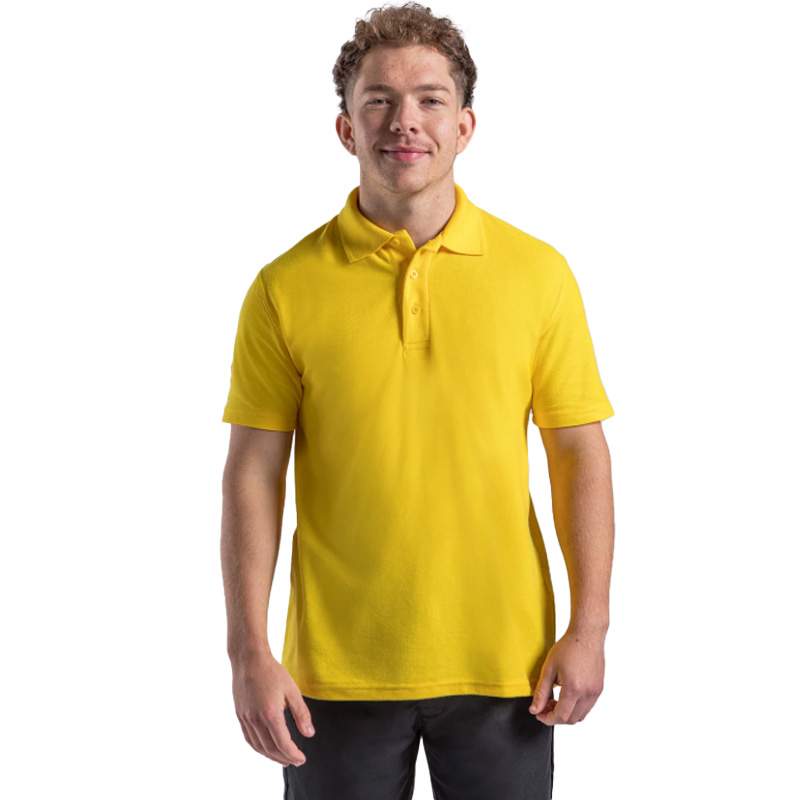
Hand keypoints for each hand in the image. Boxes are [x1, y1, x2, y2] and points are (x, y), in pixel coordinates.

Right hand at [231, 650, 315, 765]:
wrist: (249, 659)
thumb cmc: (272, 672)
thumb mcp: (292, 690)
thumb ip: (301, 714)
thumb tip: (309, 734)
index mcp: (270, 714)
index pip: (283, 744)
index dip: (293, 754)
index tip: (302, 759)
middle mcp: (255, 719)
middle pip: (270, 748)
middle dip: (284, 758)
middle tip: (295, 761)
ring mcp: (245, 718)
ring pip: (258, 746)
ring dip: (271, 756)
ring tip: (282, 758)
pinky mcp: (240, 715)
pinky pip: (249, 738)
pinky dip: (259, 748)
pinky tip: (266, 748)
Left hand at [528, 626, 605, 725]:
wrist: (587, 634)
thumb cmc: (569, 646)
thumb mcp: (549, 668)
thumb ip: (541, 691)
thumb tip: (535, 709)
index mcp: (574, 689)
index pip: (560, 716)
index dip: (548, 719)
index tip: (539, 714)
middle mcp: (588, 694)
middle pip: (571, 719)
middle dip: (556, 717)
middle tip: (545, 707)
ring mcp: (596, 692)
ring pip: (581, 715)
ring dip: (567, 713)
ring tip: (555, 700)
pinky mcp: (599, 688)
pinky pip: (588, 706)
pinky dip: (576, 707)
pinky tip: (567, 695)